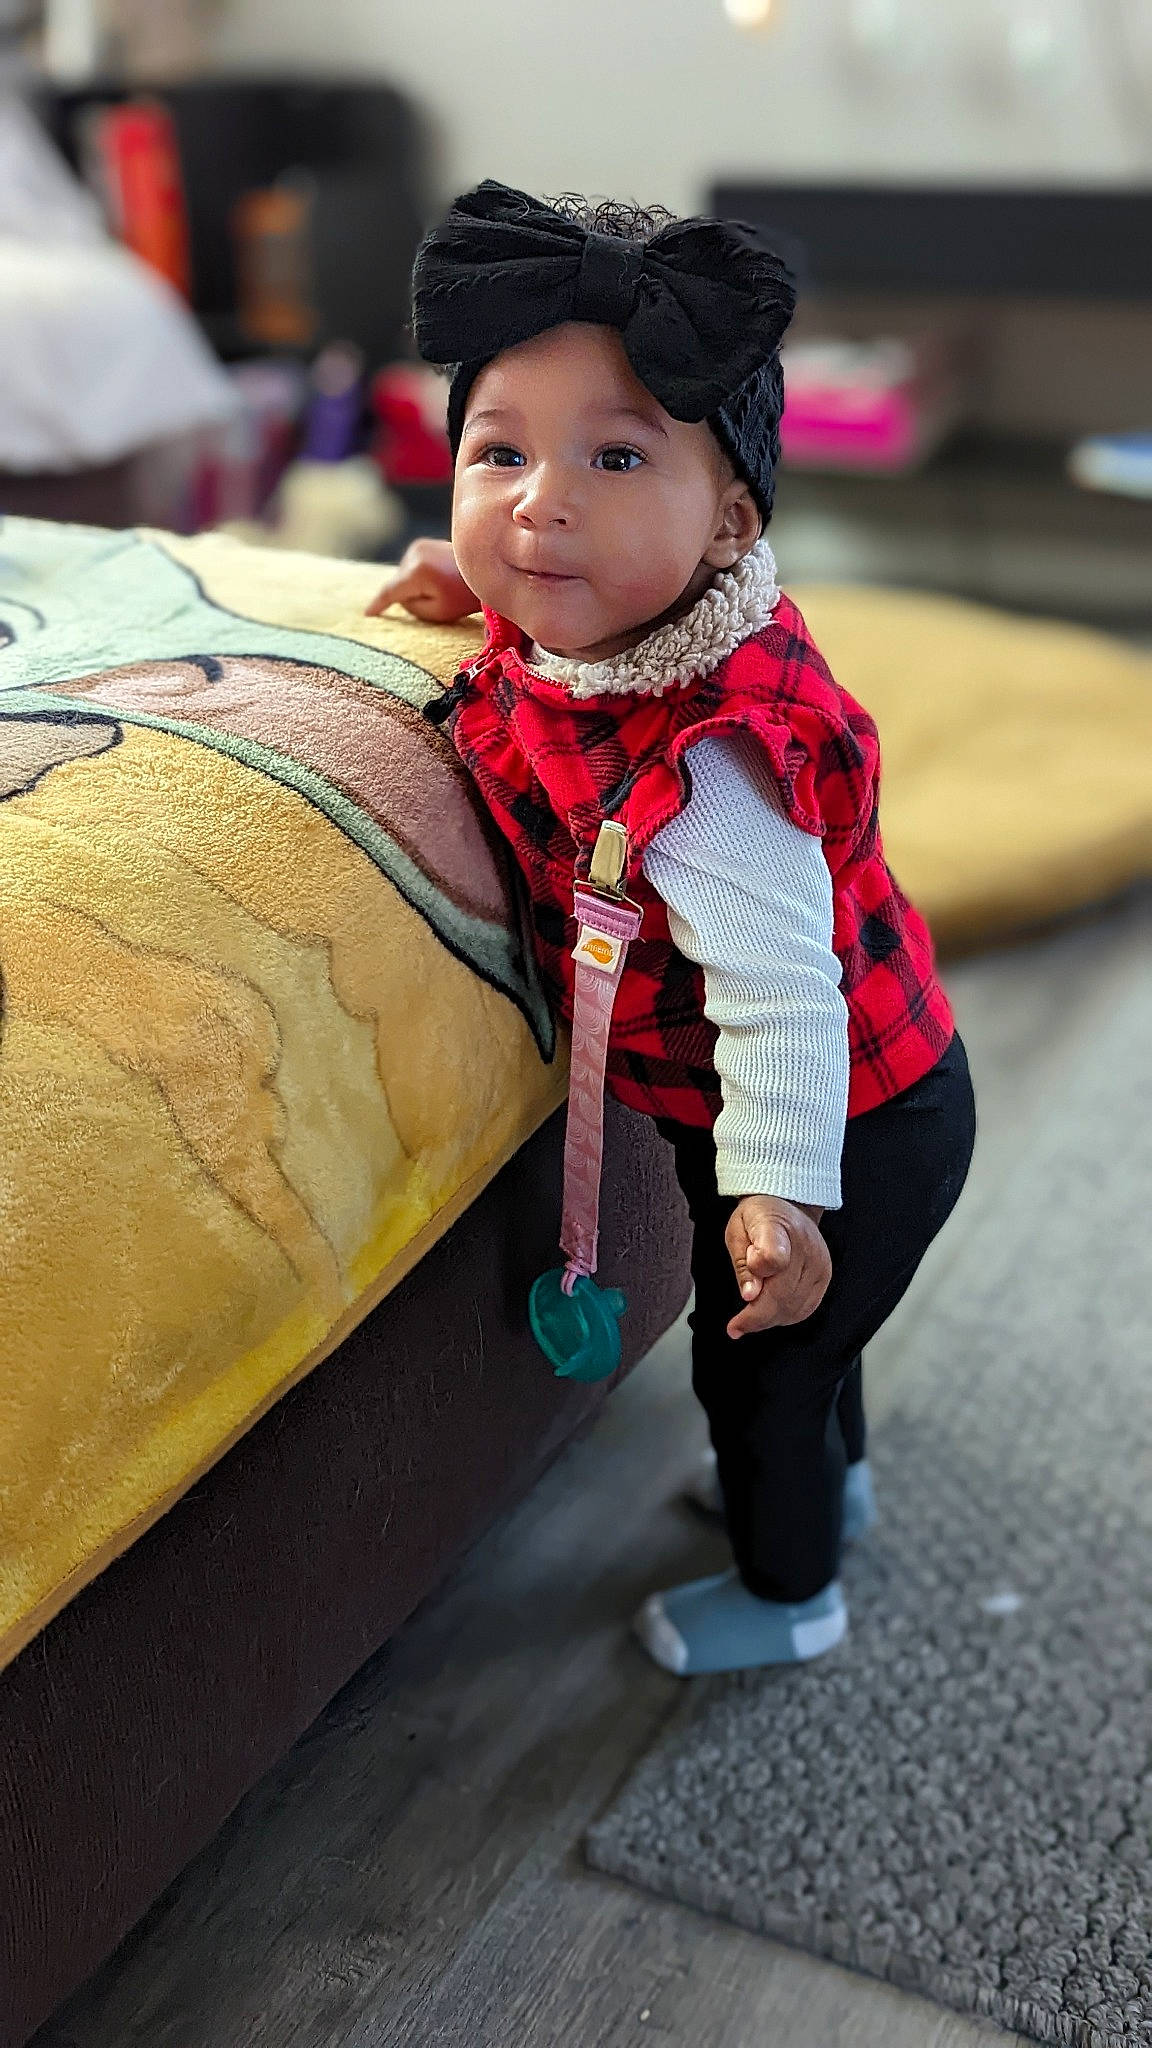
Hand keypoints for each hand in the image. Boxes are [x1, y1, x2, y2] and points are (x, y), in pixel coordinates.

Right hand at [365, 538, 478, 621]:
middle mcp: (414, 554)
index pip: (391, 591)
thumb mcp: (438, 612)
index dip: (378, 604)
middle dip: (409, 596)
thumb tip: (399, 597)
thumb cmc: (465, 596)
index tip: (368, 614)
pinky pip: (411, 568)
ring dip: (414, 586)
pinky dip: (418, 577)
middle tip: (437, 599)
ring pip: (404, 577)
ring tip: (440, 588)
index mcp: (417, 572)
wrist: (487, 568)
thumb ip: (412, 607)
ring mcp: (418, 546)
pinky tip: (437, 579)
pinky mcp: (422, 544)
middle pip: (398, 585)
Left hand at [724, 1196, 830, 1338]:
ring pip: (794, 1307)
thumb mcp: (737, 1230)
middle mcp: (805, 1246)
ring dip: (769, 1320)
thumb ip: (742, 1263)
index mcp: (777, 1226)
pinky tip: (770, 1315)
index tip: (745, 1296)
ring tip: (750, 1320)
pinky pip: (805, 1308)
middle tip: (736, 1327)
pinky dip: (785, 1317)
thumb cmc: (758, 1217)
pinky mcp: (824, 1276)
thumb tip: (750, 1295)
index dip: (756, 1281)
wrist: (788, 1204)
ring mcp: (818, 1263)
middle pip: (782, 1294)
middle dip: (756, 1317)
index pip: (773, 1259)